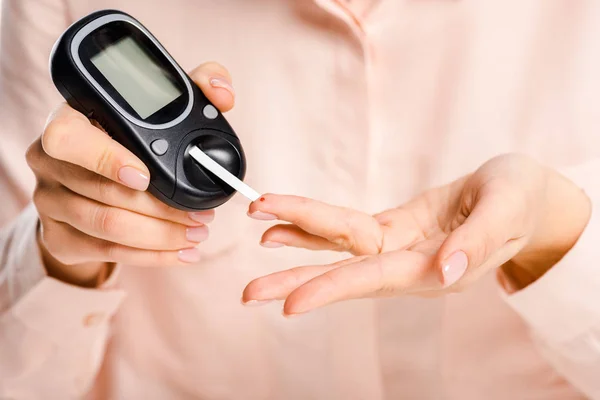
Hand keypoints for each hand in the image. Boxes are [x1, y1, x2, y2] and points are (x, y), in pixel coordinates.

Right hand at [26, 62, 234, 286]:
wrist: (91, 174)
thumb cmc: (128, 136)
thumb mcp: (158, 106)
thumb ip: (194, 88)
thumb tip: (222, 94)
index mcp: (68, 121)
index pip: (68, 139)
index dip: (106, 159)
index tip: (146, 177)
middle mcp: (49, 163)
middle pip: (103, 193)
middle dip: (162, 209)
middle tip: (202, 215)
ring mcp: (51, 203)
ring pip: (108, 227)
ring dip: (162, 235)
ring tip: (198, 233)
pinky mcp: (60, 237)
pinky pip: (108, 252)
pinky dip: (151, 257)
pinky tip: (180, 254)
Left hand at [242, 154, 590, 315]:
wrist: (519, 194)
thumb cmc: (519, 199)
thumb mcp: (506, 210)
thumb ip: (474, 242)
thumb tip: (442, 270)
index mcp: (436, 268)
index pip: (374, 278)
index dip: (332, 287)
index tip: (291, 302)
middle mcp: (409, 266)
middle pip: (343, 272)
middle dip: (295, 279)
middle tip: (247, 293)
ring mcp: (396, 248)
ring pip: (339, 249)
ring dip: (296, 242)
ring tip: (258, 232)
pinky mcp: (391, 229)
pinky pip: (347, 230)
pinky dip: (315, 226)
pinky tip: (284, 225)